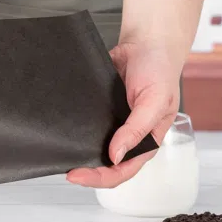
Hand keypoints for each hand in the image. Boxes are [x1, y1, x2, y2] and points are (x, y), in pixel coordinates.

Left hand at [66, 40, 180, 187]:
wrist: (146, 43)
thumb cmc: (160, 72)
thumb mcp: (155, 102)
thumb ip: (137, 130)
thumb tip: (116, 155)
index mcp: (146, 141)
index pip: (122, 170)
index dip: (100, 177)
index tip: (77, 175)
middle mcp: (128, 137)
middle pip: (106, 164)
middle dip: (86, 171)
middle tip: (66, 169)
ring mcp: (113, 124)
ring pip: (94, 147)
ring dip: (80, 153)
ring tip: (62, 155)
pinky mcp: (100, 110)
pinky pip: (86, 124)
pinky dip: (75, 130)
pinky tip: (63, 130)